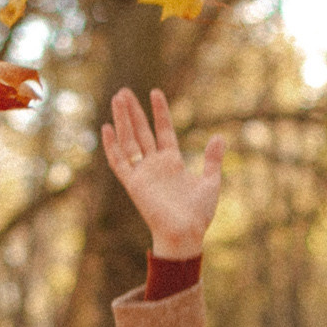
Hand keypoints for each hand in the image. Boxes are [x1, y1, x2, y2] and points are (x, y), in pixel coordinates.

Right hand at [100, 88, 224, 259]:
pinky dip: (112, 146)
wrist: (186, 235)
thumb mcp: (210, 182)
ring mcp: (143, 174)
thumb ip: (212, 159)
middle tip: (124, 91)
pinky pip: (119, 162)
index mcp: (172, 162)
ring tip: (117, 98)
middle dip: (133, 111)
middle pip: (141, 132)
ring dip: (123, 120)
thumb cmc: (198, 214)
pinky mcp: (134, 185)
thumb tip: (219, 136)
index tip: (155, 92)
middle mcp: (155, 165)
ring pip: (129, 141)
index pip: (163, 130)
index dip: (160, 112)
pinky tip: (107, 128)